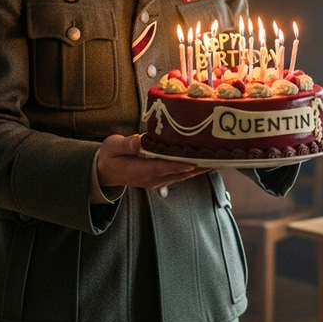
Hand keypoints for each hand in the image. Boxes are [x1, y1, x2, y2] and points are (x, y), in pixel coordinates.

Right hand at [96, 134, 210, 190]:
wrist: (104, 171)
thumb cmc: (110, 156)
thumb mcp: (113, 147)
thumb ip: (126, 144)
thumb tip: (139, 141)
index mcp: (140, 170)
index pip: (163, 168)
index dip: (180, 165)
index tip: (195, 161)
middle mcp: (152, 178)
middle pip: (179, 173)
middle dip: (198, 166)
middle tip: (217, 158)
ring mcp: (158, 180)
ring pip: (183, 175)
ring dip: (200, 169)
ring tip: (217, 160)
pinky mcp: (161, 178)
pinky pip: (180, 174)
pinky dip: (193, 168)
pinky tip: (204, 162)